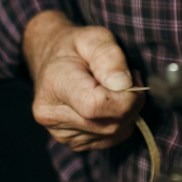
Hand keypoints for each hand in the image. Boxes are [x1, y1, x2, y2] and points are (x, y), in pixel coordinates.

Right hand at [22, 10, 143, 151]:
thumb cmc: (75, 47)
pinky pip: (109, 140)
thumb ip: (109, 56)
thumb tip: (124, 84)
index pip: (95, 105)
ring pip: (113, 134)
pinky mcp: (72, 143)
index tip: (129, 76)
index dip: (124, 95)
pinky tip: (109, 105)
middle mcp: (52, 115)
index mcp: (54, 84)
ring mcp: (60, 133)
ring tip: (116, 90)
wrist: (52, 61)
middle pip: (109, 123)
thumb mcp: (94, 37)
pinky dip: (118, 122)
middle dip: (130, 102)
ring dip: (126, 113)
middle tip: (127, 80)